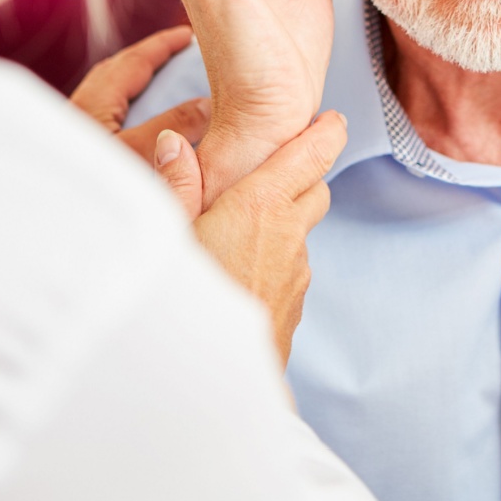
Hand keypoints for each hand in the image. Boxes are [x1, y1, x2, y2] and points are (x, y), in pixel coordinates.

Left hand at [70, 25, 210, 214]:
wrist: (40, 226)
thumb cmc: (89, 194)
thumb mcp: (140, 156)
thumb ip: (174, 127)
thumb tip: (207, 102)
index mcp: (90, 106)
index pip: (132, 61)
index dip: (162, 45)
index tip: (188, 33)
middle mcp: (75, 115)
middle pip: (114, 73)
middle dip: (146, 58)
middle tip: (177, 54)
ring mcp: (71, 136)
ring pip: (106, 97)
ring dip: (134, 86)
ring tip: (163, 89)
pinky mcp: (70, 156)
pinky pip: (104, 120)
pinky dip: (126, 111)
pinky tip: (139, 131)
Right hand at [152, 111, 348, 365]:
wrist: (213, 382)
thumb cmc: (184, 303)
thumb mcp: (169, 235)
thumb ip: (176, 185)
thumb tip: (177, 143)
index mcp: (260, 207)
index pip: (310, 155)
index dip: (325, 132)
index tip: (331, 118)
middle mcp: (289, 236)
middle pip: (315, 188)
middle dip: (303, 173)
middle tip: (276, 165)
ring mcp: (297, 273)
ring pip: (303, 231)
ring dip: (285, 220)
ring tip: (245, 222)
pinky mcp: (295, 305)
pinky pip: (293, 268)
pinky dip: (276, 257)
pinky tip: (241, 269)